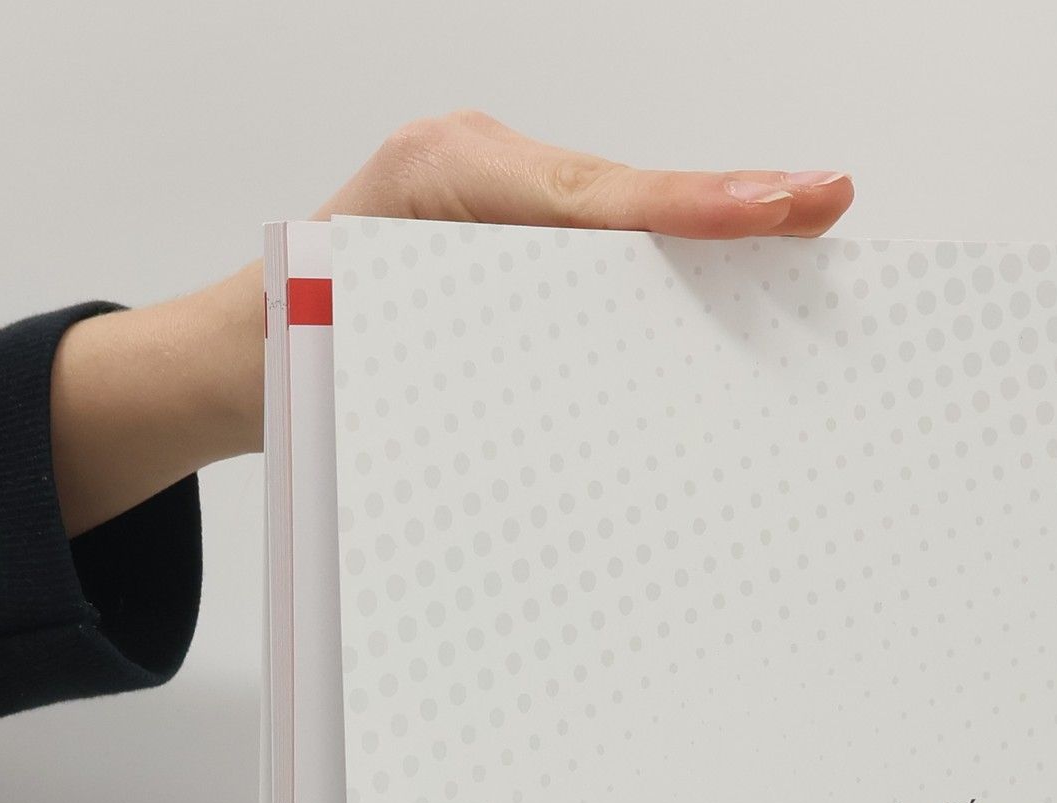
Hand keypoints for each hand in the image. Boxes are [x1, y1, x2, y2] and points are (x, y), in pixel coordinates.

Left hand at [51, 113, 852, 536]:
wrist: (232, 358)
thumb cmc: (294, 358)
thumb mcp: (384, 358)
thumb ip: (496, 353)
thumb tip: (614, 387)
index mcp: (442, 178)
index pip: (597, 197)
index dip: (695, 207)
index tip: (780, 205)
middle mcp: (472, 163)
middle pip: (628, 192)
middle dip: (726, 204)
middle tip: (824, 201)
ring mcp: (490, 187)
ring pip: (619, 213)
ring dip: (699, 233)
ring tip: (799, 228)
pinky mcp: (504, 225)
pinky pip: (595, 237)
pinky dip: (655, 255)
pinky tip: (723, 278)